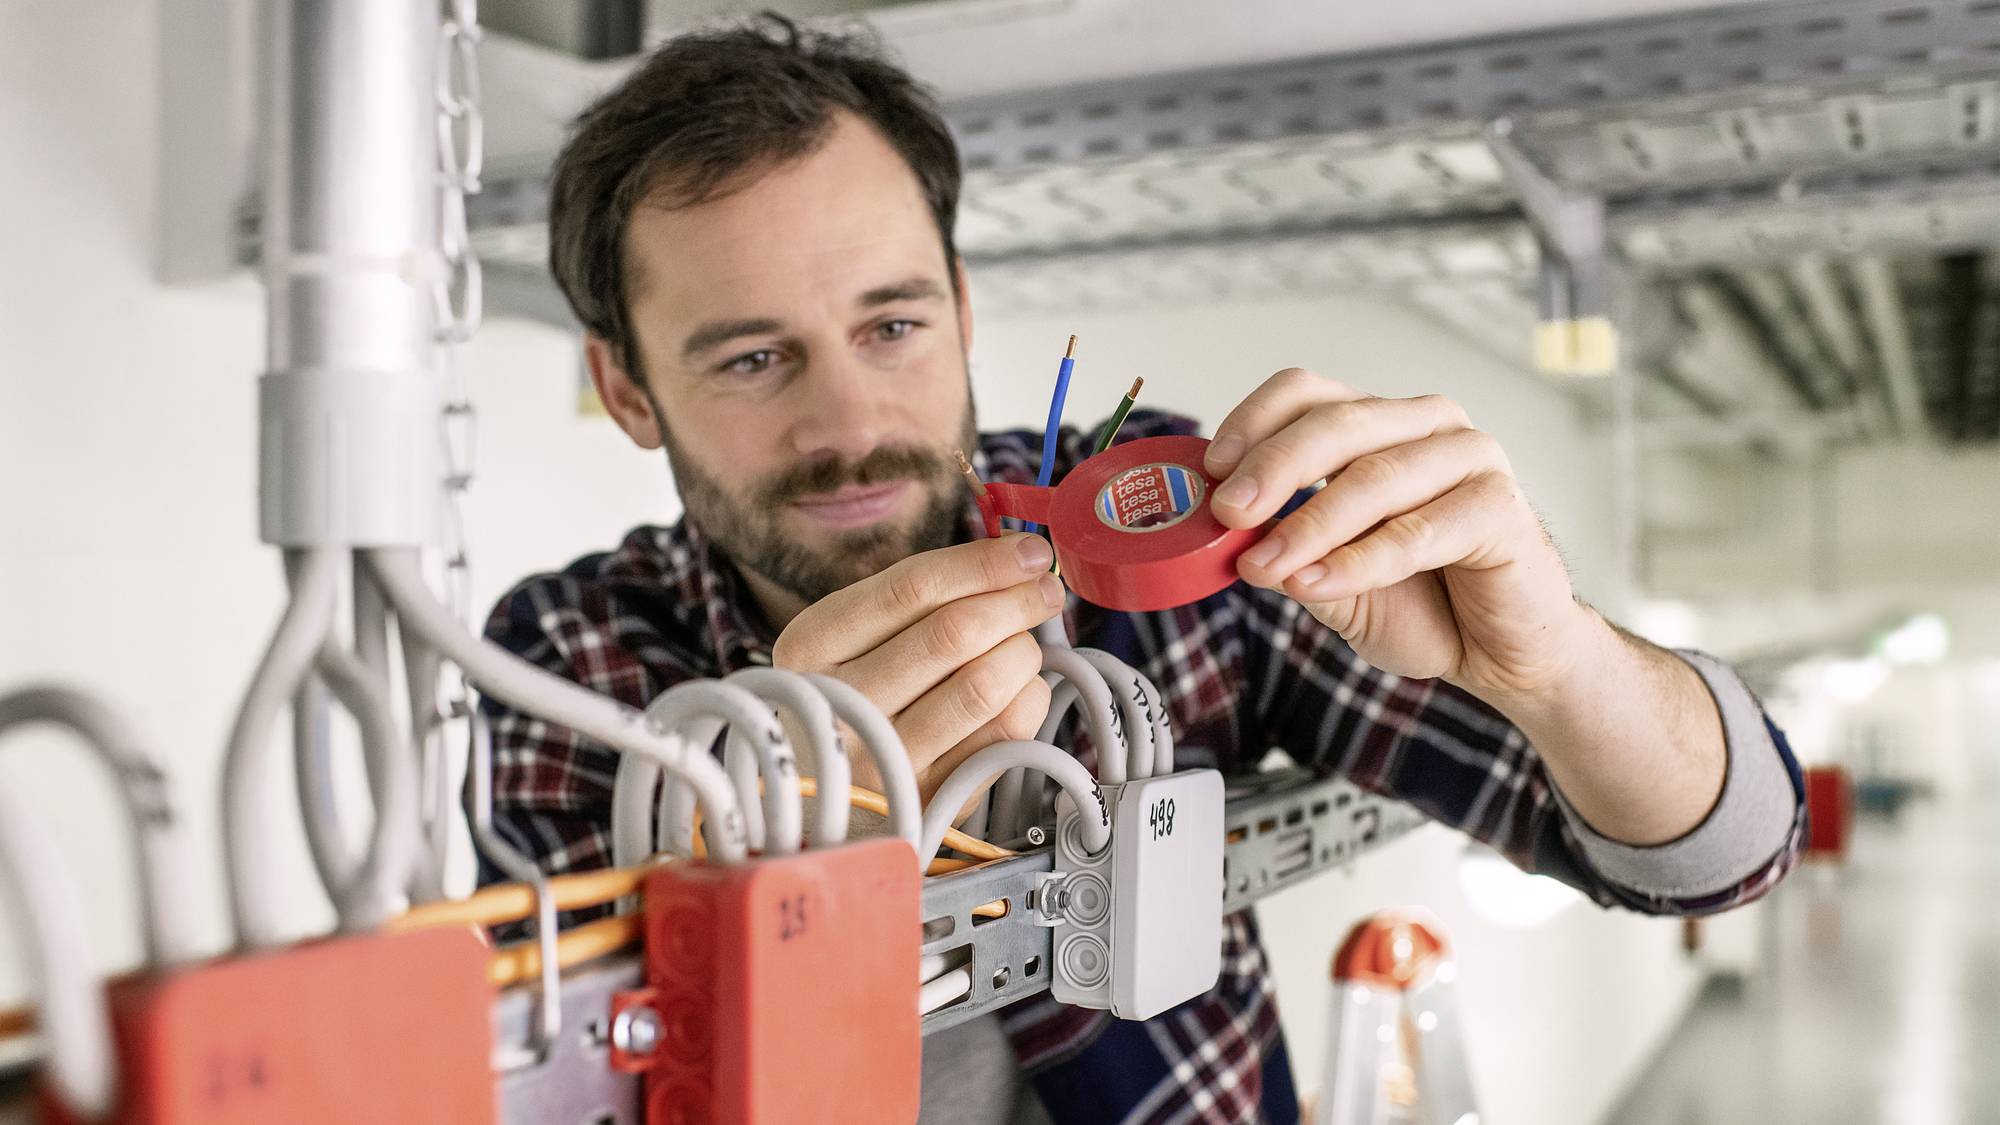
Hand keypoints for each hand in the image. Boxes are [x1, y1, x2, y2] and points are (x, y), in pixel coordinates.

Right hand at [771, 532, 1060, 802]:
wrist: (820, 794)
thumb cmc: (850, 693)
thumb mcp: (850, 636)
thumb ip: (918, 597)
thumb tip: (1016, 559)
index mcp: (813, 645)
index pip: (913, 588)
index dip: (983, 564)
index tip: (1029, 553)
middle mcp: (843, 704)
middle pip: (954, 633)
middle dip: (1016, 602)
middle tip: (1044, 592)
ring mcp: (886, 759)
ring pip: (984, 685)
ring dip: (1022, 652)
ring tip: (1022, 644)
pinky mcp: (929, 799)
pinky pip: (1003, 736)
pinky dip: (1027, 699)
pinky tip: (1018, 689)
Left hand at [1204, 368, 1590, 706]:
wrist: (1500, 652)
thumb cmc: (1421, 604)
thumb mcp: (1329, 578)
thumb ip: (1285, 550)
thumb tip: (1222, 533)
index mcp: (1379, 425)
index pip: (1306, 393)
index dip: (1253, 422)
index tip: (1210, 472)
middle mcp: (1425, 426)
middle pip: (1337, 422)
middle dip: (1272, 468)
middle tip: (1226, 513)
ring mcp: (1470, 458)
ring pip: (1374, 477)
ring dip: (1309, 525)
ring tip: (1261, 567)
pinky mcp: (1502, 507)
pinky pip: (1418, 530)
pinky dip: (1360, 561)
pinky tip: (1316, 584)